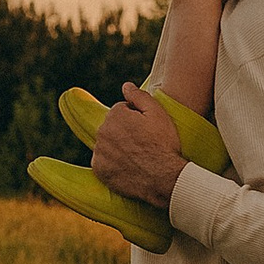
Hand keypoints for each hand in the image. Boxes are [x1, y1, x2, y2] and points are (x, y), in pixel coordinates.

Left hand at [91, 80, 187, 206]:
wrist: (163, 178)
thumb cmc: (163, 144)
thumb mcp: (158, 113)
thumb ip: (139, 96)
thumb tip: (126, 86)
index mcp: (115, 115)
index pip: (121, 111)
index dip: (136, 119)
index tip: (147, 130)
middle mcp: (102, 132)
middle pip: (112, 127)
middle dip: (124, 132)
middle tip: (143, 144)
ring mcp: (99, 152)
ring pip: (107, 145)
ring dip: (117, 148)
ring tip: (137, 157)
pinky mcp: (99, 171)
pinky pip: (103, 163)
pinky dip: (112, 165)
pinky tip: (128, 167)